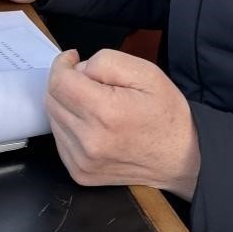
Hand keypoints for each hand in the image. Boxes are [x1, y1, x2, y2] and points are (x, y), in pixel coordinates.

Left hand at [47, 49, 199, 198]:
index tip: (73, 58)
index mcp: (106, 113)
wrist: (181, 158)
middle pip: (51, 99)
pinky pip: (59, 139)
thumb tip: (77, 69)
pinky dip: (69, 125)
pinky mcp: (80, 173)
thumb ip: (106, 61)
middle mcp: (90, 141)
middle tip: (90, 80)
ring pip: (53, 118)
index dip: (62, 64)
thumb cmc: (166, 114)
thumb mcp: (146, 72)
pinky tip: (92, 122)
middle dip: (65, 82)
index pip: (59, 82)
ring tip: (94, 102)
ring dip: (66, 104)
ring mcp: (82, 161)